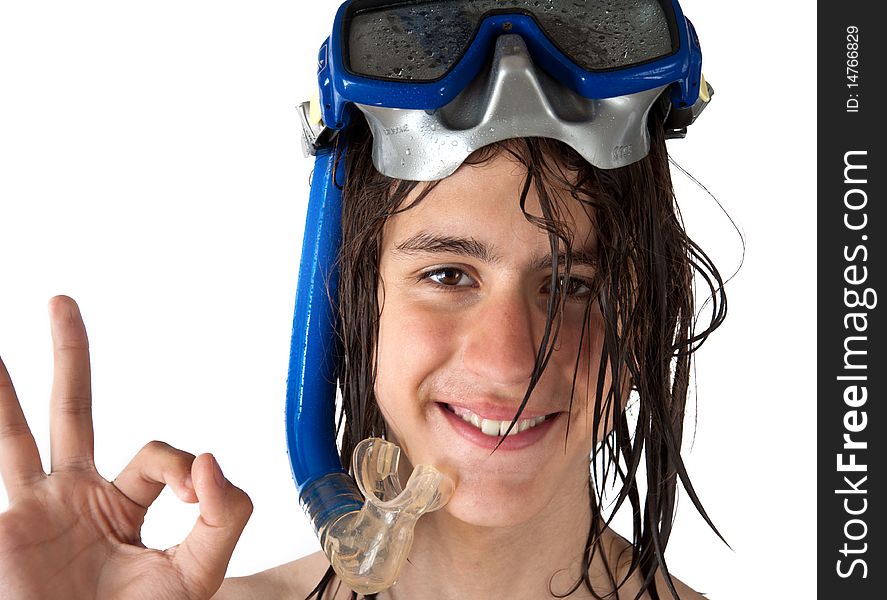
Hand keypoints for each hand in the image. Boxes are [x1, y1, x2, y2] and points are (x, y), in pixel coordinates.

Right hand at [0, 296, 252, 599]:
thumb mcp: (198, 573)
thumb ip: (223, 517)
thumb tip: (212, 459)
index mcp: (125, 506)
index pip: (158, 456)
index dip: (182, 465)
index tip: (195, 492)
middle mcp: (77, 498)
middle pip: (73, 412)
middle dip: (70, 357)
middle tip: (63, 302)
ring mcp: (34, 512)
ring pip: (16, 434)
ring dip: (2, 388)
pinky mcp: (6, 530)